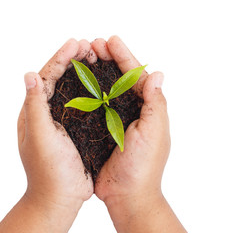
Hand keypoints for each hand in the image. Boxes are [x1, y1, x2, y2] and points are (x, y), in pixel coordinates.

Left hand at [0, 39, 93, 232]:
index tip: (76, 43)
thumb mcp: (40, 136)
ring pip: (73, 89)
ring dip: (83, 72)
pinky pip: (84, 104)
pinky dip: (93, 90)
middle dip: (72, 60)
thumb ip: (34, 105)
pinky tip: (104, 83)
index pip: (46, 77)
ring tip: (97, 57)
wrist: (60, 197)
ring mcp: (62, 120)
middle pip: (59, 79)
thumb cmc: (48, 169)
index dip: (60, 58)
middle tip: (89, 46)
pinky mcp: (77, 129)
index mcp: (34, 111)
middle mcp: (47, 112)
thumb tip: (29, 73)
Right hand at [92, 36, 185, 232]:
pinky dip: (86, 93)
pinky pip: (93, 106)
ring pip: (105, 89)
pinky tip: (76, 83)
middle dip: (108, 59)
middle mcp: (132, 110)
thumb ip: (155, 103)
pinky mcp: (101, 130)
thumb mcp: (153, 132)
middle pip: (119, 78)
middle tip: (93, 44)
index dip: (124, 56)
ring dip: (96, 72)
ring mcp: (116, 120)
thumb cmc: (143, 166)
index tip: (111, 40)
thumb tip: (158, 74)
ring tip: (84, 57)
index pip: (136, 75)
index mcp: (147, 108)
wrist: (126, 194)